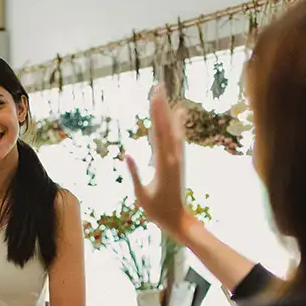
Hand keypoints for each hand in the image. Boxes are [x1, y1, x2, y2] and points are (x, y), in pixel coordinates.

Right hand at [126, 87, 197, 244]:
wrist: (178, 219)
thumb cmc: (157, 210)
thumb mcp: (141, 195)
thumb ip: (134, 174)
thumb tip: (127, 154)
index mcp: (163, 164)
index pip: (158, 133)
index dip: (156, 113)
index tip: (153, 96)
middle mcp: (173, 158)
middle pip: (166, 127)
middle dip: (161, 106)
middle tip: (158, 86)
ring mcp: (178, 159)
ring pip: (173, 130)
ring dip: (168, 112)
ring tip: (165, 95)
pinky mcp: (179, 161)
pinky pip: (177, 139)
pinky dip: (176, 125)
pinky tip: (177, 114)